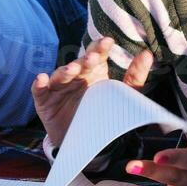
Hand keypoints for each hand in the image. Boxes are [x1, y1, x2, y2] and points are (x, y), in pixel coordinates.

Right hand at [31, 36, 151, 146]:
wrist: (86, 143)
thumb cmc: (103, 113)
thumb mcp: (123, 97)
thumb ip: (135, 77)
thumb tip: (148, 54)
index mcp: (94, 72)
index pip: (96, 55)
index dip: (100, 48)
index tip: (108, 42)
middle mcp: (75, 77)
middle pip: (78, 64)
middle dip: (84, 60)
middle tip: (92, 58)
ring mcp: (59, 88)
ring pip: (60, 75)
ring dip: (64, 71)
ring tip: (72, 70)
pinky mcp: (45, 102)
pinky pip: (39, 91)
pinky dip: (38, 85)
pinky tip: (41, 79)